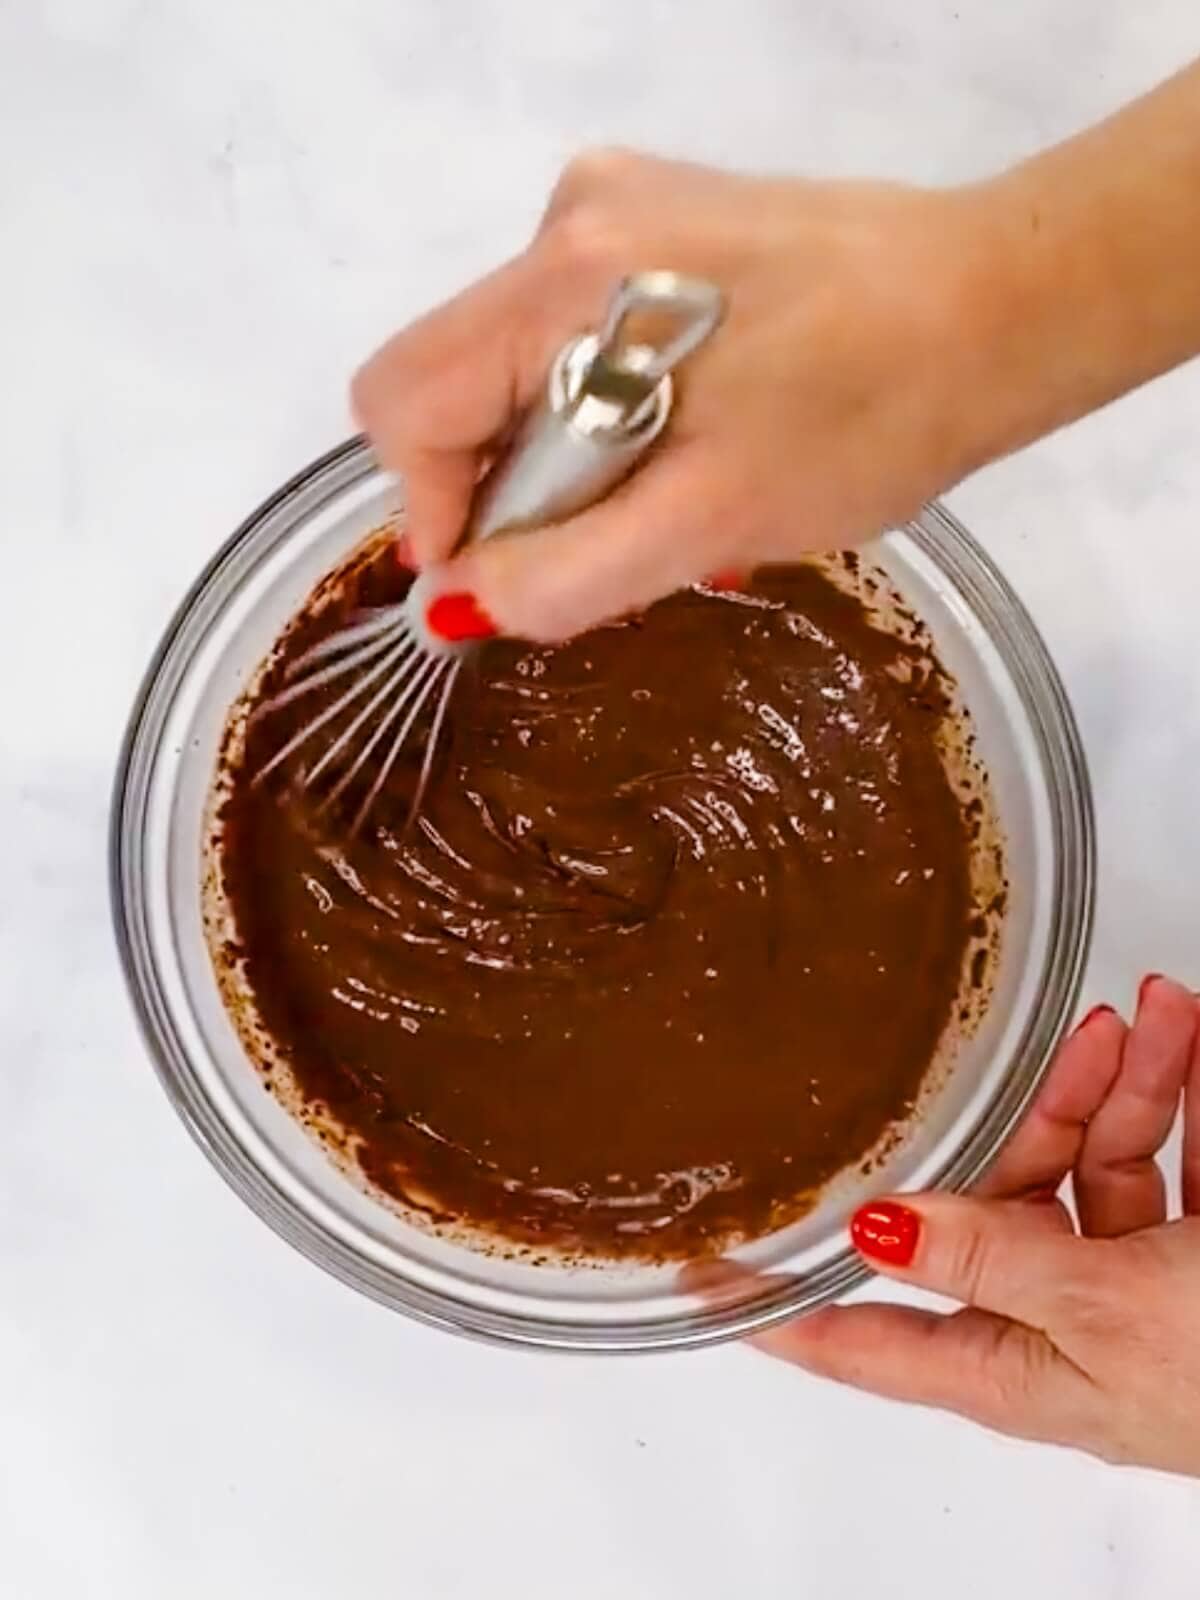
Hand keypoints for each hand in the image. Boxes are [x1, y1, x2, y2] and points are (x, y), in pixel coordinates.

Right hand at [351, 151, 1000, 641]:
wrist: (1001, 308)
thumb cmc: (865, 422)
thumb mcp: (707, 524)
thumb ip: (559, 576)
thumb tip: (452, 602)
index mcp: (563, 285)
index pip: (404, 402)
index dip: (432, 507)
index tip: (508, 573)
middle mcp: (566, 219)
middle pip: (457, 380)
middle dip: (514, 483)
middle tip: (620, 532)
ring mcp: (616, 205)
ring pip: (519, 363)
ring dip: (569, 449)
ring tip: (677, 482)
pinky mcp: (663, 213)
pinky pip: (578, 332)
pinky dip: (609, 403)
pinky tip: (697, 429)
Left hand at [754, 975, 1199, 1476]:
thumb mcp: (1102, 1313)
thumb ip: (989, 1259)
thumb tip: (880, 1227)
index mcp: (1012, 1368)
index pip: (858, 1338)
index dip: (776, 1304)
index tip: (702, 1259)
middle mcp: (1057, 1324)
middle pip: (994, 1203)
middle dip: (1031, 1112)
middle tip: (1065, 1042)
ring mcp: (1125, 1282)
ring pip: (1089, 1161)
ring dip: (1118, 1081)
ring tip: (1154, 1017)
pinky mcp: (1186, 1248)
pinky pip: (1164, 1158)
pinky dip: (1175, 1092)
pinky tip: (1187, 1034)